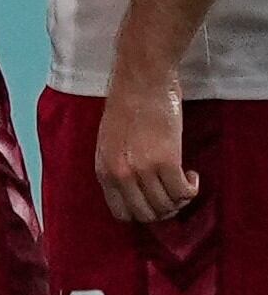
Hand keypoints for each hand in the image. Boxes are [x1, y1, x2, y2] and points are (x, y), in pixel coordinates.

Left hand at [96, 76, 198, 222]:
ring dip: (179, 198)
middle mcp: (120, 173)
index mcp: (102, 168)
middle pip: (146, 215)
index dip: (140, 211)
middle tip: (172, 193)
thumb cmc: (126, 104)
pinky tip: (191, 174)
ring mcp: (143, 169)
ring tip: (182, 179)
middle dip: (163, 209)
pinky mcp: (166, 162)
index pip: (121, 212)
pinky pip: (183, 193)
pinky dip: (191, 189)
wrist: (141, 79)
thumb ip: (117, 166)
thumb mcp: (109, 140)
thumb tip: (133, 193)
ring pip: (167, 206)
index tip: (152, 201)